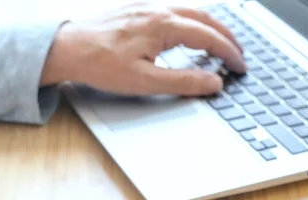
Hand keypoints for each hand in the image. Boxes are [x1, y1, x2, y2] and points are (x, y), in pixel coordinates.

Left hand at [40, 3, 245, 95]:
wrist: (67, 48)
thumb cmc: (100, 64)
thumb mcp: (146, 81)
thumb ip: (184, 82)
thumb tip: (213, 83)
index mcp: (164, 25)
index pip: (209, 37)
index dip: (229, 53)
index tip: (240, 67)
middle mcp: (159, 10)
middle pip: (206, 19)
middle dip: (227, 37)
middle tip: (239, 55)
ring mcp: (148, 8)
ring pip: (192, 12)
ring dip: (212, 28)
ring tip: (223, 44)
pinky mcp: (139, 11)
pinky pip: (176, 11)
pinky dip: (194, 23)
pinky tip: (192, 33)